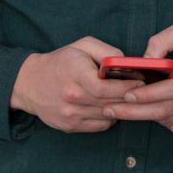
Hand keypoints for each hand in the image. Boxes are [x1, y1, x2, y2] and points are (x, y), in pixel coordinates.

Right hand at [9, 36, 144, 132]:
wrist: (29, 83)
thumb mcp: (81, 46)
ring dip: (121, 109)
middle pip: (110, 103)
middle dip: (130, 98)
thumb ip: (106, 51)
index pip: (106, 88)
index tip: (141, 82)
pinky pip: (100, 126)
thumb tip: (127, 62)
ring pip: (107, 116)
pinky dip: (109, 117)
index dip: (127, 87)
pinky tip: (109, 107)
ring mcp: (70, 115)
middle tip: (143, 92)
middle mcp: (72, 97)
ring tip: (128, 99)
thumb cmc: (59, 62)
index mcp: (74, 75)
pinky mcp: (70, 126)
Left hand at [101, 21, 172, 134]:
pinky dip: (163, 122)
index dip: (148, 94)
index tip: (127, 95)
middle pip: (165, 108)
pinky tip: (153, 112)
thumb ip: (161, 41)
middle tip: (110, 110)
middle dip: (134, 111)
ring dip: (146, 116)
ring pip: (169, 120)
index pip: (172, 87)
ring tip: (127, 110)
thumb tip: (144, 61)